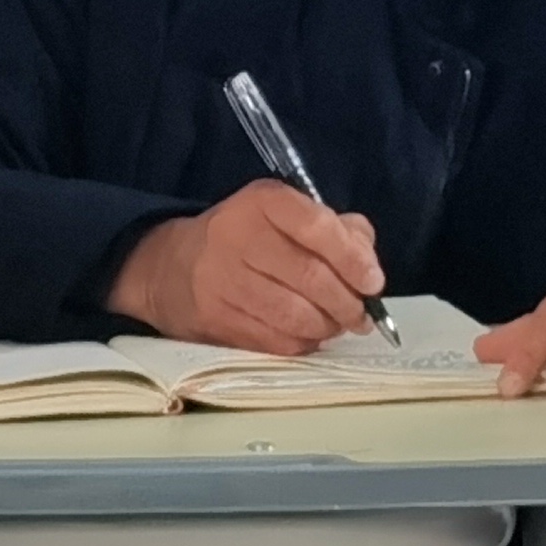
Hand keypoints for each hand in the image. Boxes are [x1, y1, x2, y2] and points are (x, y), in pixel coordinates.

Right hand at [109, 182, 383, 354]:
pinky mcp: (215, 320)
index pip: (316, 227)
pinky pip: (273, 340)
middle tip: (362, 316)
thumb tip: (368, 264)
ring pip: (293, 315)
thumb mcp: (287, 214)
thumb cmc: (247, 237)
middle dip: (347, 303)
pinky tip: (308, 336)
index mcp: (263, 202)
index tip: (374, 282)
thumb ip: (338, 229)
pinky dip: (302, 343)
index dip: (352, 258)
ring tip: (338, 326)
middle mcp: (238, 237)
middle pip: (309, 277)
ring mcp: (222, 282)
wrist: (172, 268)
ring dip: (327, 327)